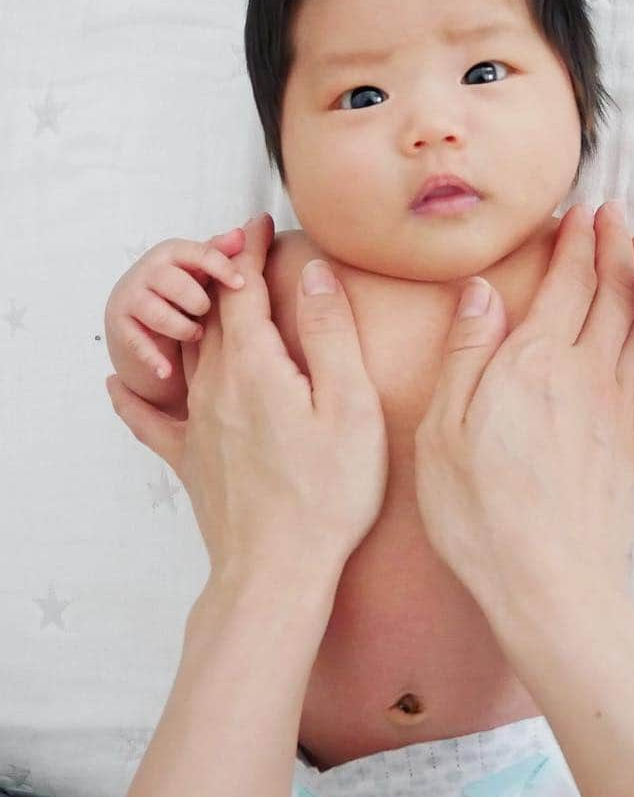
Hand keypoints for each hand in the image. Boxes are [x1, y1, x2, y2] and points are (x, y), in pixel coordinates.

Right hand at [104, 228, 248, 381]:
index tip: (241, 285)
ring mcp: (129, 298)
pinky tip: (167, 369)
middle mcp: (147, 271)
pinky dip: (154, 358)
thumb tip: (247, 231)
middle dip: (197, 303)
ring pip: (157, 313)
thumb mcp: (204, 272)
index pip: (198, 253)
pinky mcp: (119, 327)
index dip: (221, 268)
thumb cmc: (184, 294)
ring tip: (194, 335)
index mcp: (172, 252)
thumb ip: (223, 252)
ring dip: (182, 328)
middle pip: (176, 283)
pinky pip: (136, 342)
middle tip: (206, 315)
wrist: (145, 325)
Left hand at [105, 214, 388, 582]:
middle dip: (223, 278)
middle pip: (209, 315)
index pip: (244, 291)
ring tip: (208, 299)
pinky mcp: (192, 461)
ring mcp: (197, 425)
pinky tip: (119, 386)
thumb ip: (330, 334)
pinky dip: (136, 393)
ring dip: (195, 319)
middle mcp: (215, 388)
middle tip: (236, 252)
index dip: (251, 254)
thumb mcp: (350, 405)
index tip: (259, 227)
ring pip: (186, 354)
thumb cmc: (327, 492)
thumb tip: (315, 277)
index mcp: (255, 367)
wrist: (278, 569)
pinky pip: (151, 416)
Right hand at [412, 201, 633, 620]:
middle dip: (615, 247)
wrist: (553, 585)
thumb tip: (482, 294)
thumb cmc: (483, 514)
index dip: (577, 244)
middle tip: (618, 214)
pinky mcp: (631, 443)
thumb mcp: (445, 431)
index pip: (567, 285)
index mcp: (534, 365)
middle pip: (611, 295)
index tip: (583, 212)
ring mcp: (615, 410)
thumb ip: (468, 354)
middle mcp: (584, 376)